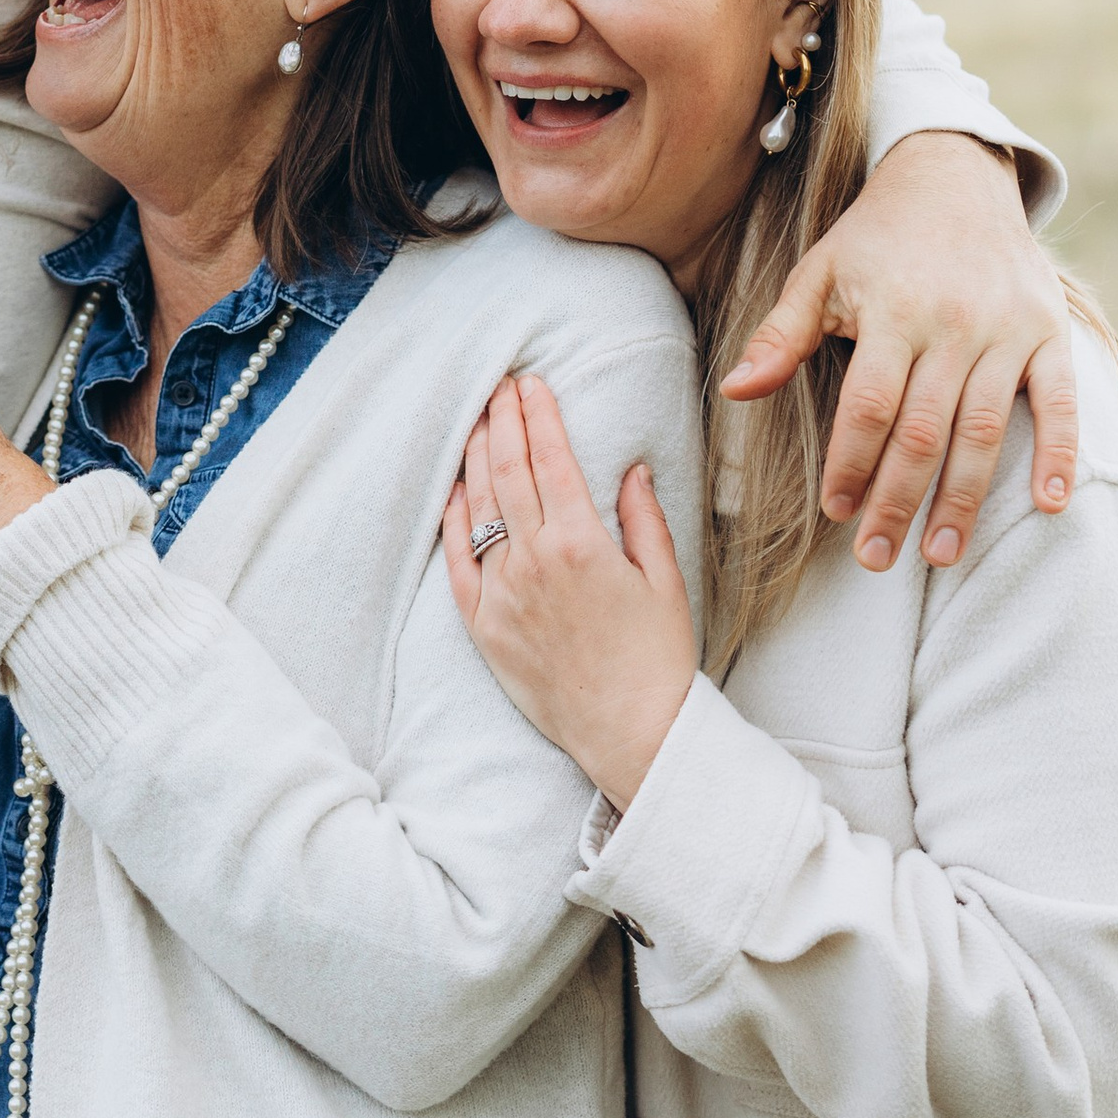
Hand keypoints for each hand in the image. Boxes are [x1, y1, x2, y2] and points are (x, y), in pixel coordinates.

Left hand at [442, 374, 696, 810]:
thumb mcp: (665, 580)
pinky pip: (458, 562)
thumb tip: (629, 469)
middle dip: (501, 421)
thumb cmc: (657, 658)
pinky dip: (453, 521)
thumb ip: (643, 518)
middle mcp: (533, 561)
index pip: (550, 459)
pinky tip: (455, 492)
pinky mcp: (483, 626)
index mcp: (581, 543)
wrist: (632, 733)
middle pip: (507, 472)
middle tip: (499, 387)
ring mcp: (502, 593)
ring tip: (475, 422)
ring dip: (474, 459)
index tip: (531, 383)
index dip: (538, 415)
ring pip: (478, 508)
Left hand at [723, 132, 1076, 572]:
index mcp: (891, 310)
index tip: (835, 512)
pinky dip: (1059, 454)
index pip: (869, 405)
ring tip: (941, 554)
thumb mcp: (818, 273)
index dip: (851, 463)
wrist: (954, 176)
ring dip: (963, 497)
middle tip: (877, 557)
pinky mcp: (1049, 331)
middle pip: (924, 430)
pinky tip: (1047, 507)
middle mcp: (952, 323)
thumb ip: (780, 336)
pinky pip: (1060, 401)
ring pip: (984, 429)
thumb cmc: (874, 237)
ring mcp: (1007, 328)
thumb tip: (736, 393)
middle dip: (899, 500)